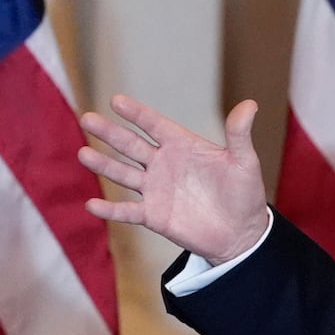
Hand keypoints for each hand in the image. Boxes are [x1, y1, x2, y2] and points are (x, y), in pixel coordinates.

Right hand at [78, 94, 269, 264]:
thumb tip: (250, 104)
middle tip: (87, 118)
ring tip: (83, 154)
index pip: (155, 125)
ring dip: (104, 165)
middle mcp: (163, 164)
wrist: (242, 233)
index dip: (137, 114)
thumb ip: (239, 135)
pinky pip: (128, 211)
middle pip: (131, 145)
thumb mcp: (244, 162)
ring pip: (123, 174)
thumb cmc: (244, 194)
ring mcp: (155, 189)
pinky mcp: (153, 215)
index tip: (117, 101)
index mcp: (182, 146)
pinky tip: (93, 204)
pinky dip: (111, 209)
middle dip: (110, 133)